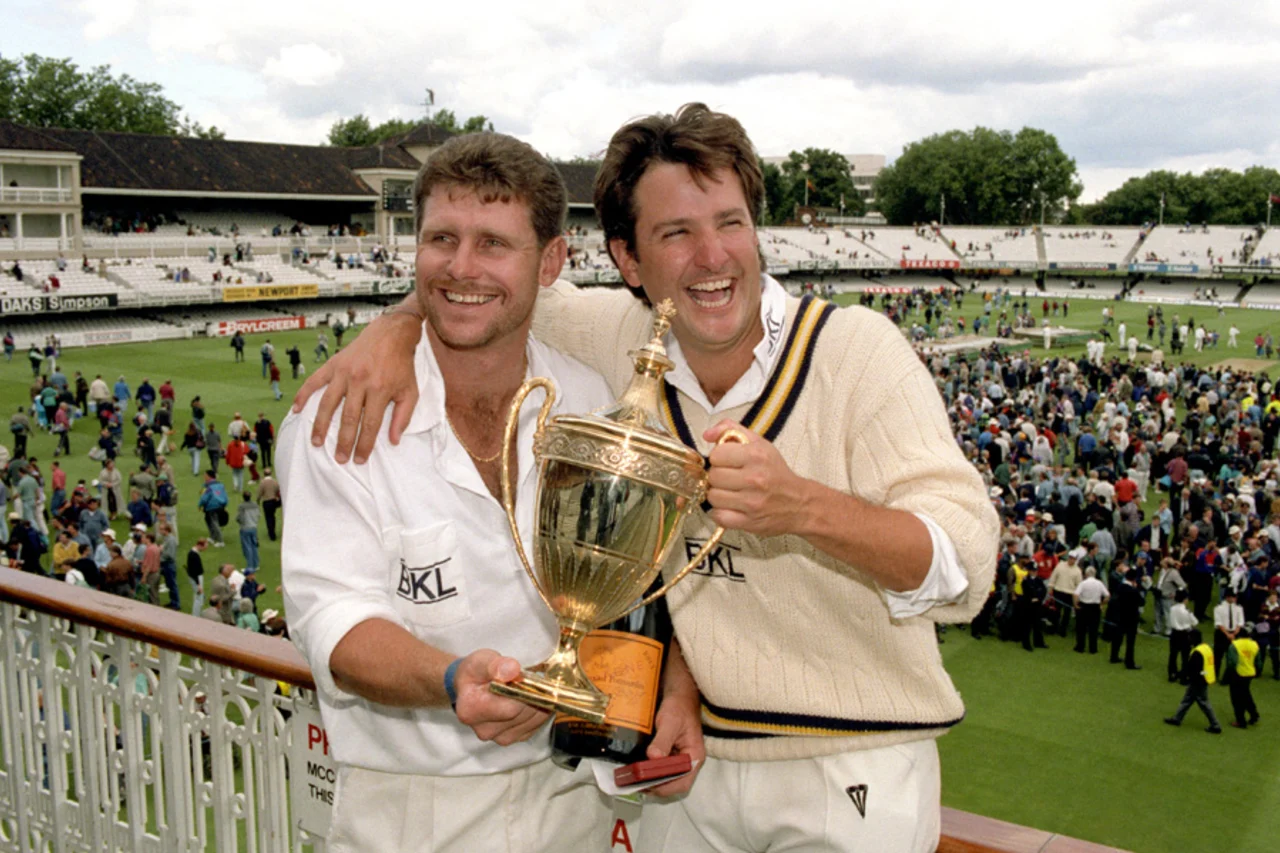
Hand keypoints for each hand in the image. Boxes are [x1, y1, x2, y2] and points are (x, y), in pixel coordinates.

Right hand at [292, 311, 422, 463]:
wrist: (391, 334)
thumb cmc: (402, 366)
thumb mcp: (411, 391)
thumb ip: (403, 417)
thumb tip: (393, 441)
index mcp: (380, 389)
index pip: (370, 424)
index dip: (364, 444)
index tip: (359, 459)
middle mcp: (360, 381)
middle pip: (348, 418)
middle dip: (343, 441)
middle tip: (339, 459)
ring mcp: (344, 372)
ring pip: (328, 403)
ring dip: (320, 425)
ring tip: (316, 442)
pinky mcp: (333, 364)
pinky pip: (314, 381)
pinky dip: (303, 395)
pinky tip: (296, 410)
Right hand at [452, 649, 549, 745]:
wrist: (469, 687)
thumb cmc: (474, 673)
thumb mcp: (481, 661)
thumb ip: (496, 665)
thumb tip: (513, 670)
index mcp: (471, 710)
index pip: (511, 706)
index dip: (524, 690)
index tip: (525, 676)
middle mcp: (483, 730)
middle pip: (523, 714)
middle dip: (532, 694)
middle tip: (529, 679)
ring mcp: (498, 738)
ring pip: (532, 720)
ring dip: (537, 702)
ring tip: (528, 688)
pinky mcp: (511, 739)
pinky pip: (534, 726)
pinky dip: (537, 712)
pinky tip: (529, 699)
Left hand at [641, 688, 705, 796]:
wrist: (679, 694)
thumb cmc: (678, 706)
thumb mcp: (670, 721)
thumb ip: (663, 740)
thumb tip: (653, 757)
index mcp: (694, 757)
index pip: (682, 782)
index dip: (665, 787)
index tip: (646, 784)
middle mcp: (688, 762)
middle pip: (673, 784)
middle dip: (655, 786)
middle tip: (635, 783)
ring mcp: (679, 759)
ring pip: (666, 778)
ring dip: (651, 781)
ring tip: (633, 778)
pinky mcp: (670, 754)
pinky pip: (661, 768)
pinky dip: (650, 771)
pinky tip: (637, 768)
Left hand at [702, 420, 807, 536]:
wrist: (799, 503)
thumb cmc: (775, 471)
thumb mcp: (759, 443)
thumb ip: (731, 430)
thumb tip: (707, 435)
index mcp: (756, 455)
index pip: (716, 454)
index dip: (719, 458)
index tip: (728, 462)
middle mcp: (754, 478)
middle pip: (713, 476)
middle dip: (718, 476)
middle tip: (730, 478)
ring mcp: (751, 502)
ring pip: (712, 496)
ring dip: (718, 495)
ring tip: (730, 492)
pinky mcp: (748, 522)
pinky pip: (718, 516)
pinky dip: (720, 512)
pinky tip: (730, 506)